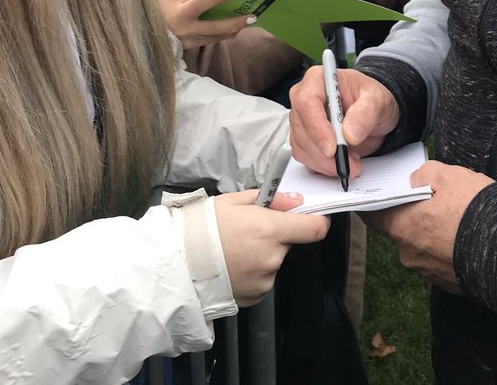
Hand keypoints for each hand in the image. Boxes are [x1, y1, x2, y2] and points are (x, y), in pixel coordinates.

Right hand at [159, 0, 252, 48]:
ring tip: (249, 21)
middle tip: (252, 16)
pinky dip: (226, 34)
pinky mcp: (194, 46)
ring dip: (234, 28)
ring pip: (217, 36)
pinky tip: (236, 28)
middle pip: (214, 27)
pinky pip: (213, 40)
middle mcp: (187, 30)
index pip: (200, 4)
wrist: (149, 30)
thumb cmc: (164, 7)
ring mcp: (191, 41)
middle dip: (234, 22)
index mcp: (181, 13)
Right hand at [213, 190, 329, 306]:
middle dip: (274, 236)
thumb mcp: (234, 201)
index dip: (317, 221)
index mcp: (270, 230)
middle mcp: (272, 257)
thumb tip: (296, 201)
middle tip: (247, 232)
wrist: (178, 263)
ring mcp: (264, 280)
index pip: (314, 229)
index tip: (311, 218)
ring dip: (261, 256)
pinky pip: (261, 280)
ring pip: (273, 262)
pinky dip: (251, 273)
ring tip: (233, 251)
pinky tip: (231, 267)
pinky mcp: (255, 296)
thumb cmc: (203, 227)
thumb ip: (270, 200)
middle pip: (287, 244)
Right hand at [288, 65, 398, 177]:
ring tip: (352, 161)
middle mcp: (304, 99)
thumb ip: (365, 113)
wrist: (373, 112)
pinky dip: (324, 166)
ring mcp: (302, 120)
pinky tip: (343, 160)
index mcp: (317, 80)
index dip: (316, 128)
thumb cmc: (371, 98)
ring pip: (302, 147)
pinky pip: (306, 158)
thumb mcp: (377, 100)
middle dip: (324, 153)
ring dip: (326, 163)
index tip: (332, 148)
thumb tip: (350, 133)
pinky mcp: (304, 139)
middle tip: (349, 163)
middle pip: (302, 129)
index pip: (306, 103)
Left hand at [363, 160, 493, 292]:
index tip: (380, 194)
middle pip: (401, 229)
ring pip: (423, 245)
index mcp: (400, 227)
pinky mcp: (449, 284)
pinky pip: (441, 260)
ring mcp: (428, 272)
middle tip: (434, 201)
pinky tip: (467, 237)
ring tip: (457, 219)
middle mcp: (408, 254)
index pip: (372, 215)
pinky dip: (449, 249)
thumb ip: (423, 174)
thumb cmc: (473, 210)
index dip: (375, 203)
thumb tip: (415, 182)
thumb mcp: (447, 175)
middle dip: (414, 216)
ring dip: (433, 233)